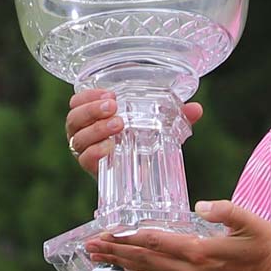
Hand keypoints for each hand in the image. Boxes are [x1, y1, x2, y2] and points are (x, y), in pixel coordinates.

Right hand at [65, 88, 204, 177]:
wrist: (140, 176)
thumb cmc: (141, 142)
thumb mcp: (158, 125)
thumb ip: (174, 115)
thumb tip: (196, 109)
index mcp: (92, 116)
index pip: (78, 101)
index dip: (89, 96)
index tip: (110, 94)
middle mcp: (83, 133)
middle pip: (74, 118)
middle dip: (92, 110)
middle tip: (114, 107)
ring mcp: (85, 152)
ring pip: (78, 138)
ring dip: (97, 129)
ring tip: (119, 125)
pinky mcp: (91, 169)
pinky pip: (85, 159)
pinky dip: (96, 152)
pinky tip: (110, 148)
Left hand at [83, 200, 270, 270]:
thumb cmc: (268, 246)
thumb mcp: (253, 222)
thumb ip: (227, 211)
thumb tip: (201, 204)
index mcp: (201, 252)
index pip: (156, 242)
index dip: (129, 236)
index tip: (106, 231)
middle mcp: (191, 269)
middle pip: (144, 259)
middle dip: (115, 251)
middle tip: (89, 245)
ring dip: (121, 262)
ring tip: (98, 256)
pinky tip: (125, 267)